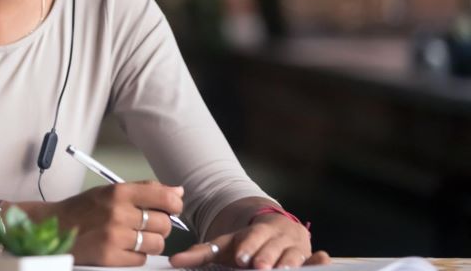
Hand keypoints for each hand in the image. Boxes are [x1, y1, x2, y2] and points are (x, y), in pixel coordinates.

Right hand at [48, 181, 184, 266]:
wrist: (53, 227)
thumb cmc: (83, 209)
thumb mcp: (110, 191)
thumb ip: (144, 190)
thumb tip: (177, 192)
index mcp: (119, 192)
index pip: (164, 197)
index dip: (174, 205)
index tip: (172, 208)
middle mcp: (118, 213)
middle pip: (164, 224)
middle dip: (160, 226)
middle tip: (146, 226)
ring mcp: (114, 236)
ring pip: (156, 244)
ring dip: (150, 243)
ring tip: (135, 238)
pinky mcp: (110, 257)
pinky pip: (141, 259)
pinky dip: (136, 256)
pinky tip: (123, 248)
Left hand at [170, 213, 329, 268]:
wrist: (274, 230)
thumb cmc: (246, 244)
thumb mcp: (224, 246)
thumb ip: (200, 254)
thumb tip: (174, 262)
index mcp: (254, 233)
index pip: (250, 239)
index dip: (248, 247)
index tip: (242, 258)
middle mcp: (275, 237)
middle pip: (272, 248)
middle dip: (267, 257)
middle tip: (260, 267)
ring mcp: (293, 247)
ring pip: (293, 254)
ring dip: (290, 262)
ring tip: (285, 270)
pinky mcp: (308, 255)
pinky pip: (314, 258)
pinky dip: (318, 260)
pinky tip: (323, 260)